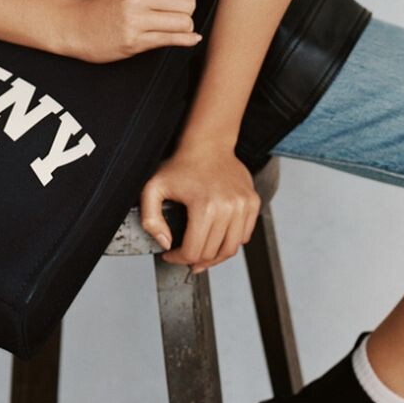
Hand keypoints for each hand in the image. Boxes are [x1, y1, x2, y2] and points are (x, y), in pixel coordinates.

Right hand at [63, 0, 204, 63]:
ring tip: (171, 23)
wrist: (80, 24)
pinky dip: (185, 39)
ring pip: (185, 22)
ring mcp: (135, 19)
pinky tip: (187, 37)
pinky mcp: (135, 41)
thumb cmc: (108, 0)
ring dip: (183, 25)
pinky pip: (173, 40)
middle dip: (185, 8)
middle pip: (188, 2)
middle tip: (173, 10)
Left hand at [139, 140, 260, 272]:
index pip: (193, 251)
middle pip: (212, 253)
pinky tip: (217, 238)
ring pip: (231, 248)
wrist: (208, 143)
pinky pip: (244, 235)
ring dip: (214, 257)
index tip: (171, 255)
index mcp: (205, 206)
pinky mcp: (252, 202)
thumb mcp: (154, 187)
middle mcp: (228, 207)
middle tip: (185, 256)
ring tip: (202, 254)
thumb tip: (165, 244)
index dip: (178, 259)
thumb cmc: (181, 165)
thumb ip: (150, 219)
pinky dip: (231, 242)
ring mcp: (243, 205)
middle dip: (195, 259)